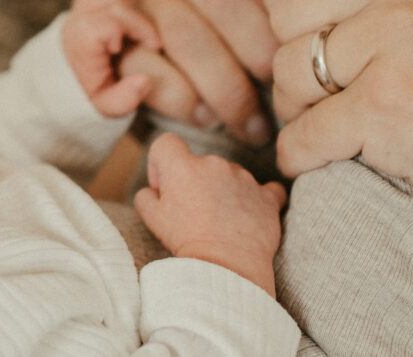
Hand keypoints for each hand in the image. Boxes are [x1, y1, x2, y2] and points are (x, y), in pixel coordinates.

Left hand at [60, 0, 158, 116]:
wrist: (63, 88)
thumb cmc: (90, 96)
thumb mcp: (107, 106)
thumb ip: (125, 98)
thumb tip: (145, 81)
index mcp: (82, 43)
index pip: (109, 23)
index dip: (136, 29)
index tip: (152, 47)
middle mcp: (76, 23)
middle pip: (111, 4)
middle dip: (138, 19)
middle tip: (154, 42)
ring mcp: (77, 14)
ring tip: (147, 13)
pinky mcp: (82, 9)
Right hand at [115, 0, 277, 144]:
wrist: (174, 49)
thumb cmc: (248, 17)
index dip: (278, 5)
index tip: (298, 41)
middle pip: (219, 1)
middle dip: (257, 54)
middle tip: (283, 93)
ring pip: (183, 37)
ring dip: (223, 88)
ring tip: (252, 122)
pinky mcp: (103, 34)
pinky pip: (143, 65)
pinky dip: (178, 97)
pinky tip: (204, 115)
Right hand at [133, 132, 286, 294]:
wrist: (227, 268)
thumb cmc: (187, 242)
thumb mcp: (152, 219)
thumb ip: (146, 196)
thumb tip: (153, 191)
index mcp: (183, 167)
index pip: (167, 143)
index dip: (161, 164)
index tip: (166, 188)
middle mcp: (215, 164)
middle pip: (200, 163)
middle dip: (195, 183)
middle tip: (194, 216)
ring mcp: (244, 178)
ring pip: (229, 176)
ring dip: (224, 192)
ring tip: (221, 225)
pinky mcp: (266, 196)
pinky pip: (264, 190)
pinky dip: (256, 200)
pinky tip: (250, 216)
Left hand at [265, 0, 412, 236]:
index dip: (286, 6)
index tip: (315, 37)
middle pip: (279, 15)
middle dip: (289, 59)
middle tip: (325, 91)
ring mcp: (395, 37)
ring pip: (284, 72)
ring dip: (299, 111)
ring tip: (340, 124)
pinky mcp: (388, 103)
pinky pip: (301, 133)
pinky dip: (305, 157)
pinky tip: (333, 158)